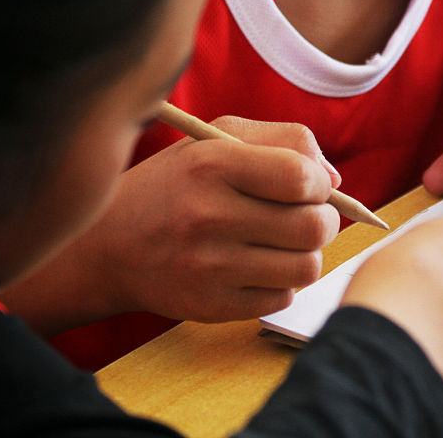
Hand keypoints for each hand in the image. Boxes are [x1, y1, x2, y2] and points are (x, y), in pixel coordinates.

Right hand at [73, 117, 339, 322]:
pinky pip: (281, 299)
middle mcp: (208, 216)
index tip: (309, 187)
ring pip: (306, 268)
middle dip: (323, 221)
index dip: (320, 184)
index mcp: (212, 164)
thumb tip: (334, 181)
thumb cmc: (177, 183)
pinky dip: (279, 283)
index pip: (302, 178)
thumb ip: (284, 141)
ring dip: (305, 255)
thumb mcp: (217, 138)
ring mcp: (208, 267)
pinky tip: (256, 267)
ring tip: (282, 243)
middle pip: (313, 228)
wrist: (108, 244)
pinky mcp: (209, 306)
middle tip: (305, 217)